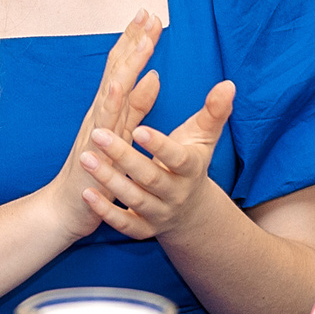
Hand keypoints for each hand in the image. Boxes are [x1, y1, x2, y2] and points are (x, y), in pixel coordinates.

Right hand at [42, 14, 162, 241]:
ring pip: (113, 88)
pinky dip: (112, 100)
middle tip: (146, 13)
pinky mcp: (94, 148)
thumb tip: (154, 77)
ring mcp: (96, 128)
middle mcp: (100, 111)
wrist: (68, 207)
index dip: (135, 40)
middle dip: (132, 39)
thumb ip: (138, 106)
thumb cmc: (97, 171)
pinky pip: (104, 122)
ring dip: (127, 63)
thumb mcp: (123, 134)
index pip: (123, 66)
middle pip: (117, 68)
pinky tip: (120, 83)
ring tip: (143, 39)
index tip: (150, 15)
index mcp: (109, 107)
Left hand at [80, 79, 235, 239]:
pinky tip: (86, 193)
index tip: (138, 128)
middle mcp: (176, 193)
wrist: (191, 212)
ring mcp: (159, 213)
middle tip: (97, 134)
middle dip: (123, 156)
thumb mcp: (203, 137)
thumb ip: (214, 112)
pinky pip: (124, 224)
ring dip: (109, 180)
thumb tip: (229, 84)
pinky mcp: (143, 229)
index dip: (159, 145)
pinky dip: (106, 212)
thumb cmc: (191, 163)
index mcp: (191, 169)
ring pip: (134, 200)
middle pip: (150, 177)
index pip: (177, 158)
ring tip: (86, 157)